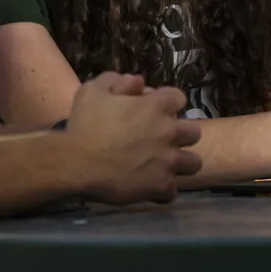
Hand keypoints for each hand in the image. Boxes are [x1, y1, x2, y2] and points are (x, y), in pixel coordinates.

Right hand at [64, 73, 201, 203]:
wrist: (76, 163)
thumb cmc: (84, 124)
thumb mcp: (93, 91)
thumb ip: (116, 81)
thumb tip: (138, 81)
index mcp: (156, 106)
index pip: (179, 98)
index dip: (168, 103)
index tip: (155, 110)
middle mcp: (168, 132)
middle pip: (194, 132)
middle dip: (181, 135)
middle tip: (162, 140)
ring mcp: (167, 160)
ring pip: (193, 163)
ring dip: (181, 163)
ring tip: (164, 166)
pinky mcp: (160, 185)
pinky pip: (173, 191)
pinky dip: (163, 189)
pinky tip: (150, 186)